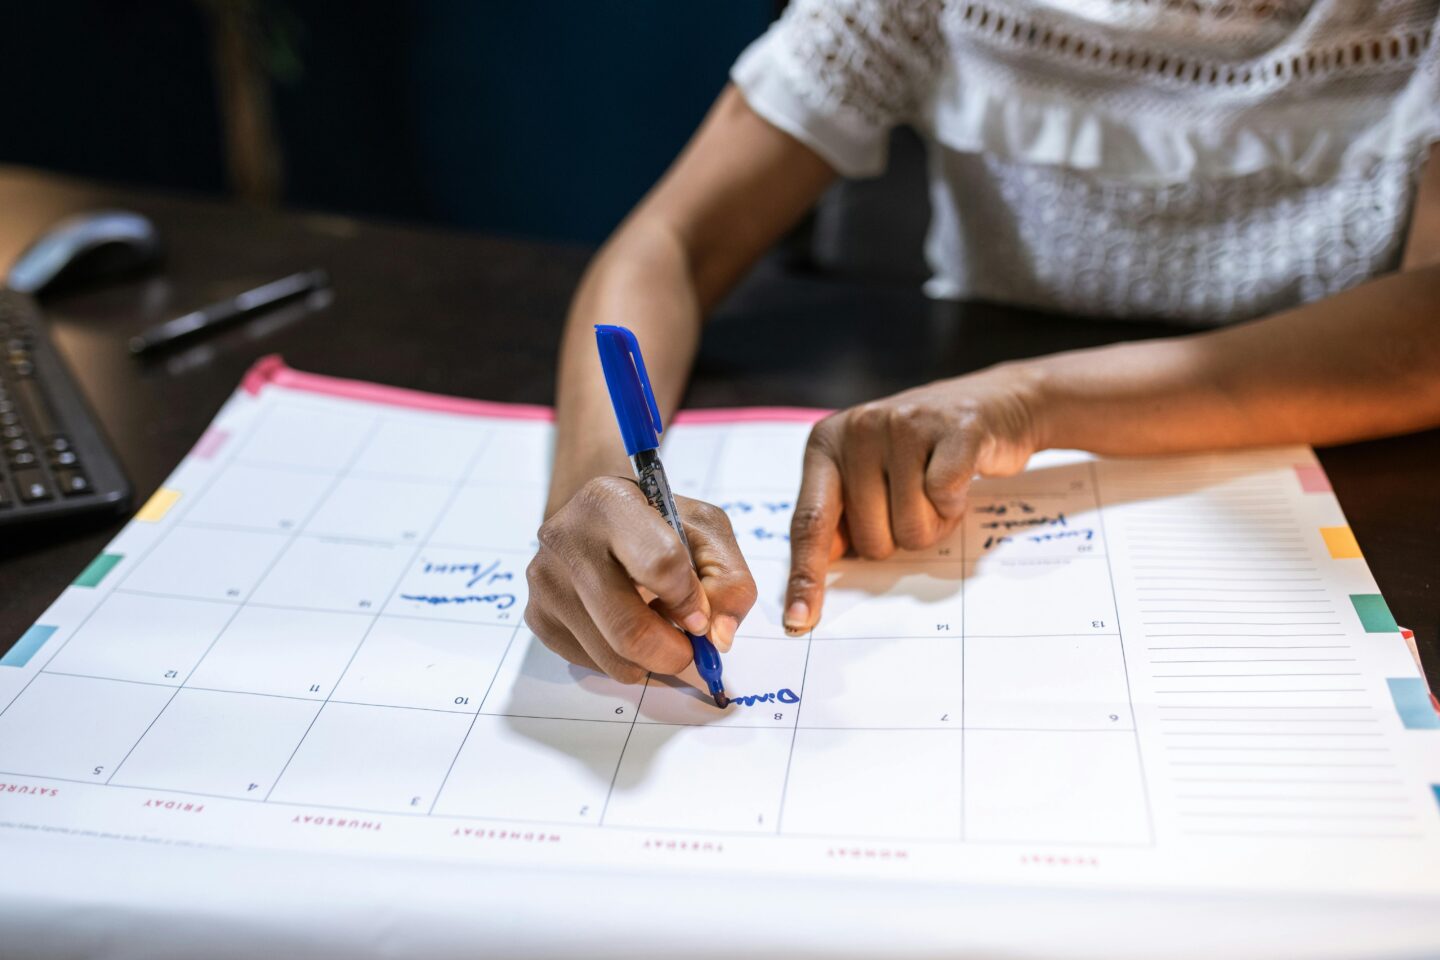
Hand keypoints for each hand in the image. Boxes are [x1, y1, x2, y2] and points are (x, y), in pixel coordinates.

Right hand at [525, 477, 757, 682]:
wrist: (599, 519)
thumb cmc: (657, 523)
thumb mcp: (706, 531)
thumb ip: (728, 580)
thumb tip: (718, 637)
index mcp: (609, 503)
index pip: (661, 565)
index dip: (690, 601)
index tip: (701, 614)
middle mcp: (565, 538)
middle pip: (628, 628)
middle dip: (673, 653)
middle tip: (690, 650)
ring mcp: (545, 581)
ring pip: (611, 657)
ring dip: (650, 661)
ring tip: (658, 629)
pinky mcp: (537, 616)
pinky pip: (592, 664)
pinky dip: (622, 660)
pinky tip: (626, 626)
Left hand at [784, 366, 1041, 632]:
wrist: (992, 403)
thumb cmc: (921, 454)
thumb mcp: (867, 476)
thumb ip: (838, 516)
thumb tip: (816, 573)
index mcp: (825, 444)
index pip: (809, 523)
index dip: (806, 577)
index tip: (799, 622)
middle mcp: (857, 429)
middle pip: (871, 540)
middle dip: (899, 537)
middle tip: (916, 499)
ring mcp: (904, 424)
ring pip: (911, 527)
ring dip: (934, 523)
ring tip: (938, 488)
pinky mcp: (954, 428)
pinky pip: (945, 498)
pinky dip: (956, 505)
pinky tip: (959, 480)